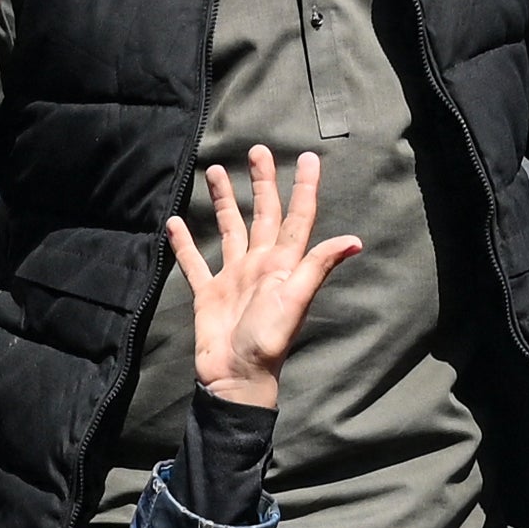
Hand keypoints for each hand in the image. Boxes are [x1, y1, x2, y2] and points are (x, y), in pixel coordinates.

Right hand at [170, 147, 361, 411]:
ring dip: (223, 201)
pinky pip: (194, 262)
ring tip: (214, 171)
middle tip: (258, 150)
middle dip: (261, 182)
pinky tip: (174, 223)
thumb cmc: (268, 342)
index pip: (297, 217)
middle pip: (262, 214)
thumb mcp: (295, 301)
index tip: (309, 158)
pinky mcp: (209, 292)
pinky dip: (184, 243)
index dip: (304, 188)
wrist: (236, 377)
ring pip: (229, 229)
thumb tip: (354, 240)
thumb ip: (318, 267)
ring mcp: (233, 277)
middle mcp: (259, 264)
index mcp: (283, 263)